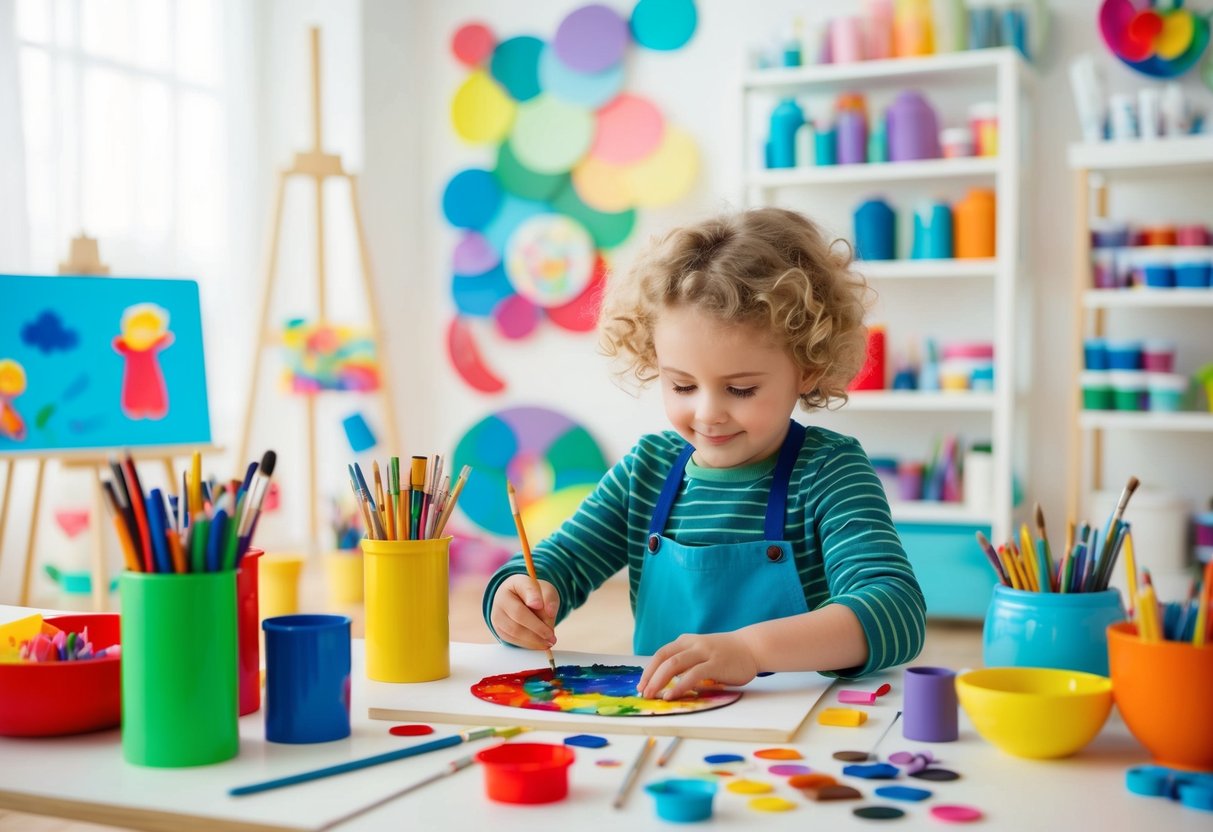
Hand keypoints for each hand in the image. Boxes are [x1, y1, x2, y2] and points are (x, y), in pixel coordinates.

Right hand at [489, 574, 559, 649]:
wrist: (521, 601)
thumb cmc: (536, 596)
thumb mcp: (547, 591)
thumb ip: (550, 599)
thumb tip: (550, 612)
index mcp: (516, 582)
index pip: (525, 588)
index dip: (532, 596)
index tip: (539, 604)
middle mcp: (502, 597)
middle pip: (518, 614)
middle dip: (537, 628)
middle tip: (551, 636)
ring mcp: (497, 614)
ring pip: (514, 630)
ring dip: (533, 639)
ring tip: (548, 642)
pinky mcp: (498, 628)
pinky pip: (512, 639)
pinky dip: (527, 644)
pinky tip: (539, 644)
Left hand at [637, 632, 758, 699]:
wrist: (752, 647)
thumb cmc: (726, 654)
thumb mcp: (701, 652)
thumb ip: (687, 663)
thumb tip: (667, 682)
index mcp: (686, 641)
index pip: (661, 654)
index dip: (649, 670)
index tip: (641, 685)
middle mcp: (692, 644)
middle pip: (664, 659)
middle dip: (650, 677)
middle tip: (643, 693)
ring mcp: (704, 653)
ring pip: (674, 665)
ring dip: (660, 681)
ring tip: (653, 696)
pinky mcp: (716, 664)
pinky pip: (693, 675)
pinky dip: (679, 686)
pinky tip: (672, 696)